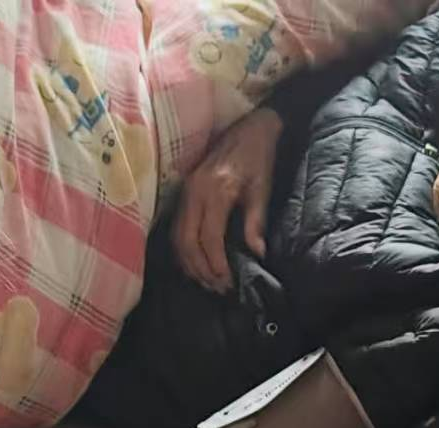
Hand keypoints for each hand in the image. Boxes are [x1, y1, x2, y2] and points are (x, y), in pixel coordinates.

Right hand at [174, 107, 283, 291]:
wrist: (249, 127)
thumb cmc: (258, 158)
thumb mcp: (262, 189)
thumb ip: (256, 222)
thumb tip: (257, 253)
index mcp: (216, 191)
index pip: (209, 238)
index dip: (216, 264)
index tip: (228, 282)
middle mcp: (195, 192)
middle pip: (187, 242)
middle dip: (201, 269)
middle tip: (217, 288)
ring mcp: (185, 191)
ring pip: (178, 237)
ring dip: (190, 263)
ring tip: (207, 281)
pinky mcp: (183, 192)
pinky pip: (176, 228)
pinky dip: (183, 250)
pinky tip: (195, 263)